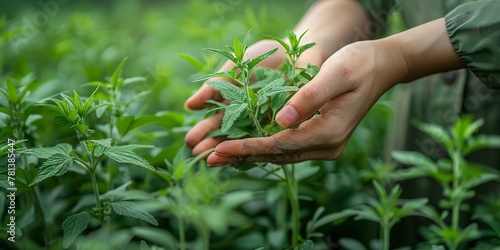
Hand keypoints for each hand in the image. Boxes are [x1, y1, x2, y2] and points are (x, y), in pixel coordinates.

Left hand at [206, 39, 405, 164]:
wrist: (381, 66)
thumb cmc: (358, 64)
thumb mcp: (336, 73)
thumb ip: (309, 97)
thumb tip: (281, 121)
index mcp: (329, 132)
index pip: (280, 145)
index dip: (249, 147)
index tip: (220, 148)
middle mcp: (327, 145)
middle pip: (277, 156)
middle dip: (243, 155)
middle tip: (209, 158)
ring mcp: (325, 144)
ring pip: (281, 155)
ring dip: (250, 154)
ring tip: (219, 155)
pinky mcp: (321, 138)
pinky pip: (287, 147)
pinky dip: (264, 148)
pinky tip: (244, 146)